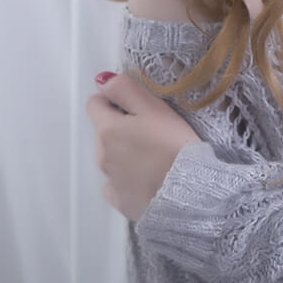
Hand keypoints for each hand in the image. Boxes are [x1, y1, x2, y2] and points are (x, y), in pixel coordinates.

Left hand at [85, 72, 200, 221]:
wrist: (187, 195)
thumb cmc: (175, 147)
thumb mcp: (154, 108)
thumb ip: (125, 89)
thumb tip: (102, 81)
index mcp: (107, 130)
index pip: (95, 103)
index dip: (116, 101)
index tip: (139, 107)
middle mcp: (101, 155)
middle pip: (104, 131)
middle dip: (122, 127)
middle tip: (154, 130)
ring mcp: (110, 181)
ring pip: (112, 156)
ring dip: (126, 151)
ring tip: (156, 154)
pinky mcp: (121, 201)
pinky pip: (118, 184)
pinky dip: (128, 178)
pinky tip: (149, 178)